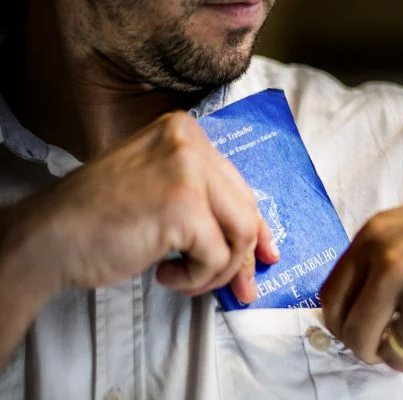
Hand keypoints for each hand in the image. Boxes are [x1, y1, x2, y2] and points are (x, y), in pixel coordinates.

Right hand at [8, 112, 278, 303]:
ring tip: (184, 278)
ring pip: (241, 234)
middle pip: (245, 210)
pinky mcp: (183, 206)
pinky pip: (216, 256)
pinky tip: (164, 275)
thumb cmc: (101, 219)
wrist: (49, 237)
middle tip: (238, 288)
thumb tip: (257, 244)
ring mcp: (188, 171)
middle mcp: (190, 142)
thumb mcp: (162, 193)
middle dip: (243, 257)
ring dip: (218, 270)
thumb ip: (207, 205)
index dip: (256, 227)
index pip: (238, 186)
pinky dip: (196, 278)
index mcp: (184, 132)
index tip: (263, 255)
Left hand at [320, 180, 402, 371]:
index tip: (348, 331)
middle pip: (355, 335)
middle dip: (365, 349)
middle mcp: (396, 265)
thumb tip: (343, 305)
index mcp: (376, 237)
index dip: (337, 324)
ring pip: (395, 354)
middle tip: (381, 346)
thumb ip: (371, 259)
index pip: (331, 299)